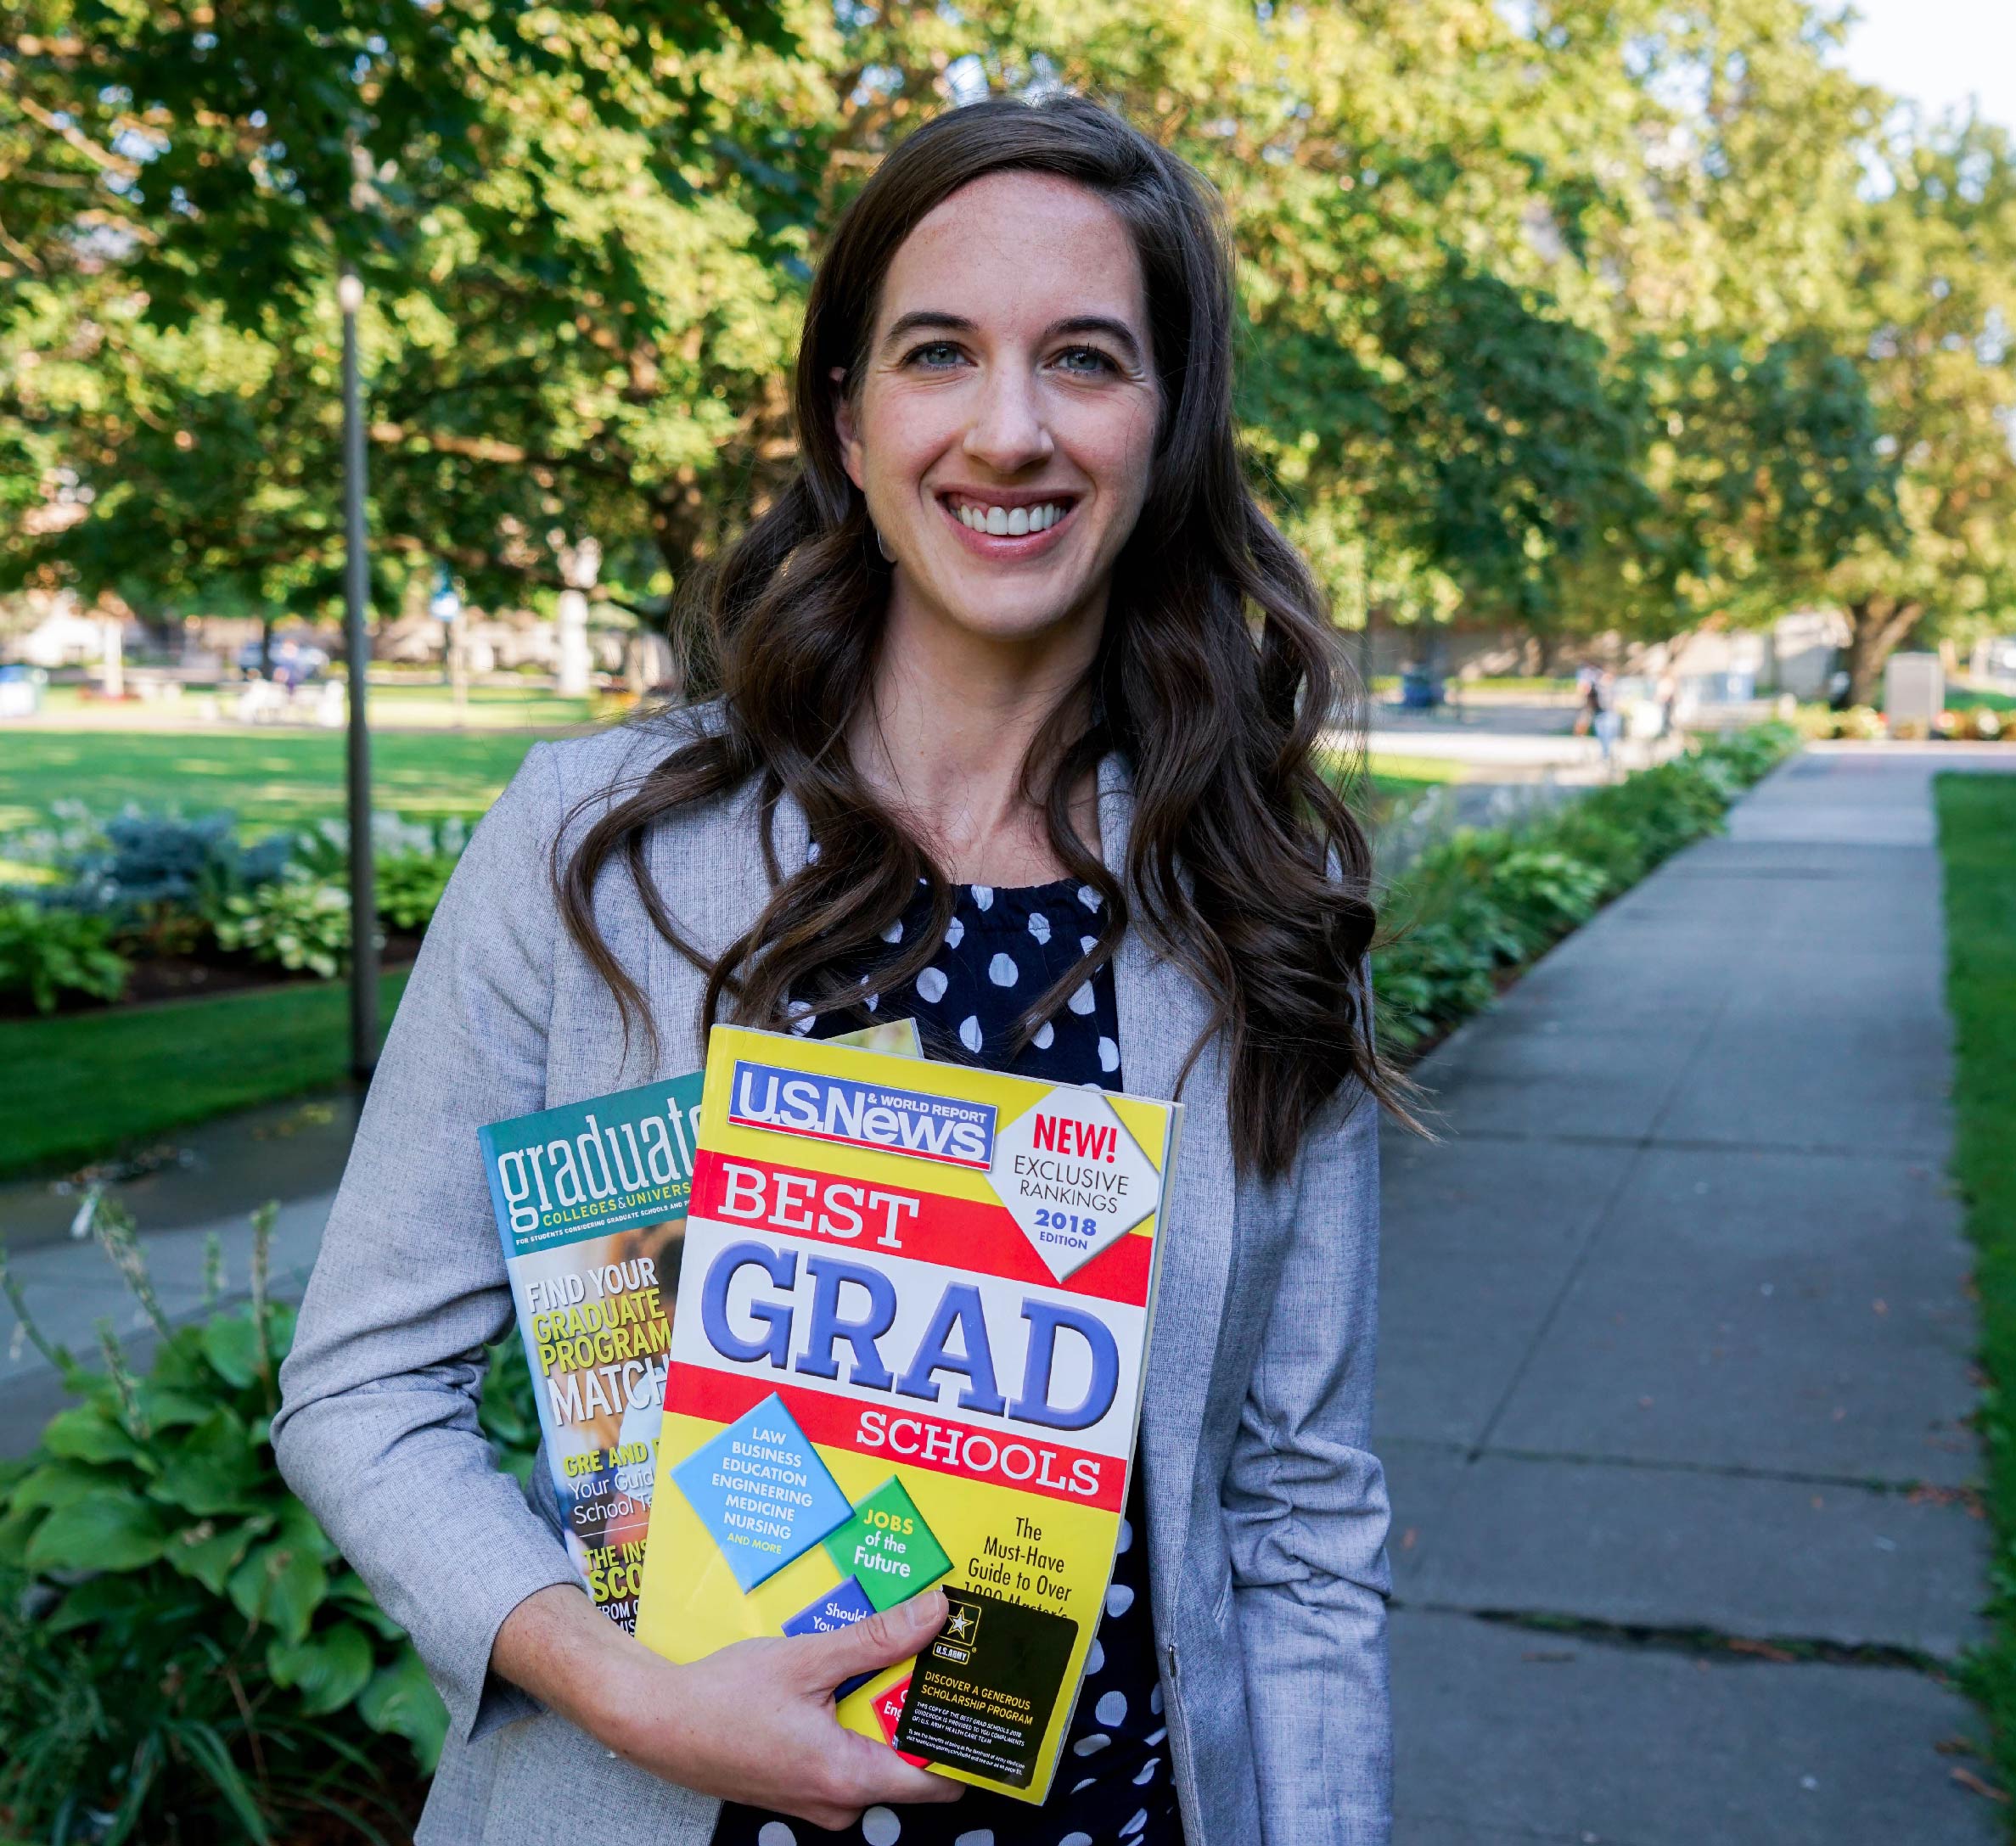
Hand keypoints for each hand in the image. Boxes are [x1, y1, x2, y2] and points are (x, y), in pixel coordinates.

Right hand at [496, 1582, 962, 1828]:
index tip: (988, 1706)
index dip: (966, 1745)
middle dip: (923, 1711)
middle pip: (908, 1763)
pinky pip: (844, 1757)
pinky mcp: (796, 1784)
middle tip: (942, 1656)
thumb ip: (874, 1640)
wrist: (653, 1722)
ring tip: (894, 1653)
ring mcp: (815, 1800)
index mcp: (847, 1779)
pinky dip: (853, 1719)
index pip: (936, 1782)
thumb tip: (935, 1614)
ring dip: (884, 1710)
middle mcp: (836, 1802)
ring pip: (874, 1757)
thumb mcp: (806, 1659)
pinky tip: (845, 1676)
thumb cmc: (723, 1697)